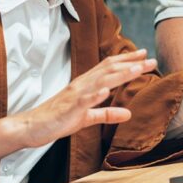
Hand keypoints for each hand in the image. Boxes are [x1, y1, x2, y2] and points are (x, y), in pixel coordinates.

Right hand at [0, 49, 155, 168]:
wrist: (31, 126)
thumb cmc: (57, 120)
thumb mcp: (87, 118)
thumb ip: (106, 114)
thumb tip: (128, 113)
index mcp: (86, 85)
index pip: (109, 68)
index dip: (127, 61)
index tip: (145, 55)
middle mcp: (82, 85)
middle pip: (109, 70)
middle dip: (131, 64)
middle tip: (151, 59)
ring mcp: (75, 95)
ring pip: (99, 82)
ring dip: (119, 75)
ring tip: (136, 69)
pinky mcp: (68, 109)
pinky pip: (82, 101)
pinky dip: (95, 96)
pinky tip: (106, 92)